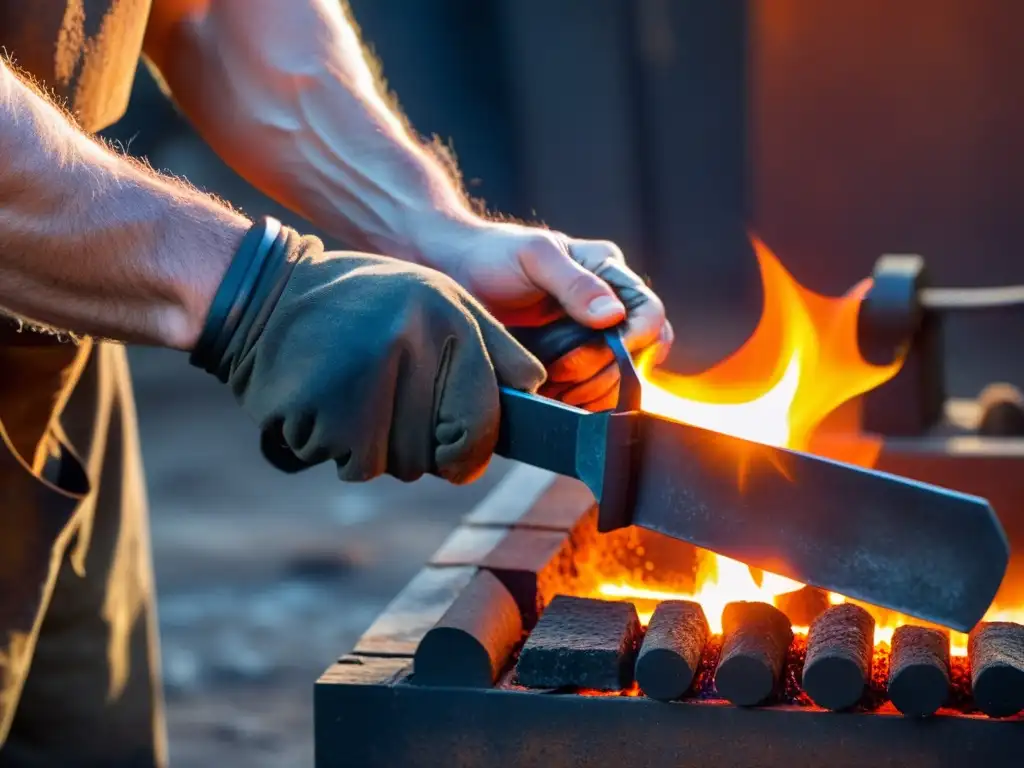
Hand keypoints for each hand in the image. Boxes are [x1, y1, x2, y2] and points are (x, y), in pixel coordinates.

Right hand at [206, 230, 544, 484]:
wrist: (267, 296)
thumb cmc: (368, 304)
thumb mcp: (440, 300)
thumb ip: (493, 347)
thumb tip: (535, 393)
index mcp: (444, 319)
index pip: (481, 419)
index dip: (471, 448)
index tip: (456, 452)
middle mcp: (407, 345)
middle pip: (437, 453)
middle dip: (419, 446)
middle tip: (388, 405)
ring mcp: (359, 377)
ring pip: (396, 465)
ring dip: (378, 447)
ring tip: (356, 397)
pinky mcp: (318, 408)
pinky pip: (352, 464)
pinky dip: (340, 449)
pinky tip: (327, 405)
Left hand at [422, 217, 672, 409]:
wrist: (455, 273)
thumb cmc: (493, 255)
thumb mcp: (533, 257)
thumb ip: (573, 283)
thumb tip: (613, 316)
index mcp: (608, 272)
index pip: (650, 313)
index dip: (638, 338)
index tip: (608, 350)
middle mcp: (609, 306)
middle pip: (641, 354)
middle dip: (607, 369)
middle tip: (562, 372)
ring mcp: (592, 338)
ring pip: (621, 379)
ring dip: (592, 390)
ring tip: (552, 387)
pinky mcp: (573, 363)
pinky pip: (596, 393)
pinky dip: (580, 402)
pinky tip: (553, 397)